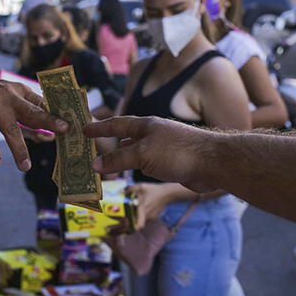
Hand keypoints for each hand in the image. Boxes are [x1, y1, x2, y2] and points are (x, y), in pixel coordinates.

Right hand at [0, 57, 67, 170]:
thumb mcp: (11, 93)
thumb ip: (27, 110)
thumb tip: (46, 133)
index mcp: (21, 92)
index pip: (43, 104)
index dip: (57, 114)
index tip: (72, 125)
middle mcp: (10, 98)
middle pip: (32, 112)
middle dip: (49, 121)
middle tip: (63, 131)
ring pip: (11, 130)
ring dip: (19, 150)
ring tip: (26, 166)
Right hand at [83, 116, 217, 191]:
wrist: (212, 163)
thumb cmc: (177, 152)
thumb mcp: (141, 154)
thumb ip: (117, 159)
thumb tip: (94, 165)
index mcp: (145, 125)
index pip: (116, 124)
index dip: (99, 127)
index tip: (84, 130)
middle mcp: (153, 134)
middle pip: (125, 137)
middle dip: (109, 143)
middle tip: (91, 149)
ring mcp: (163, 148)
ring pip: (136, 151)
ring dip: (122, 157)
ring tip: (106, 163)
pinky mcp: (171, 162)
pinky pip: (147, 163)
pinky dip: (136, 166)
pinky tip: (134, 171)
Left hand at [127, 183, 170, 229]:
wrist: (167, 193)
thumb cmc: (154, 190)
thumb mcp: (142, 187)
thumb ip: (131, 189)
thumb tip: (122, 191)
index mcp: (143, 209)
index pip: (139, 226)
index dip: (133, 228)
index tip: (127, 225)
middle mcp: (147, 215)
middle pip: (137, 223)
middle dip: (132, 221)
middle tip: (127, 215)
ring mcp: (151, 217)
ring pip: (141, 220)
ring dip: (137, 217)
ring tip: (135, 209)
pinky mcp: (154, 217)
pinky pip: (146, 218)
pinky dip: (143, 215)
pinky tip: (143, 207)